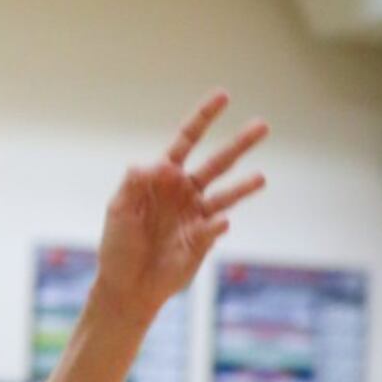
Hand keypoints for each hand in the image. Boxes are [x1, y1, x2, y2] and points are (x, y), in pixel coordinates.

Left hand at [93, 91, 268, 325]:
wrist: (126, 286)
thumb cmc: (118, 246)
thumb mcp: (119, 211)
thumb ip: (133, 185)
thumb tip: (152, 164)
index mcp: (163, 177)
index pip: (187, 140)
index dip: (204, 118)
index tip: (224, 96)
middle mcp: (185, 191)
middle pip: (217, 162)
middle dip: (239, 143)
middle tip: (263, 125)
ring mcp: (197, 215)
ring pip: (226, 194)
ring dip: (244, 186)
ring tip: (261, 178)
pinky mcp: (203, 241)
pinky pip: (214, 228)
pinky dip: (217, 225)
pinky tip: (219, 222)